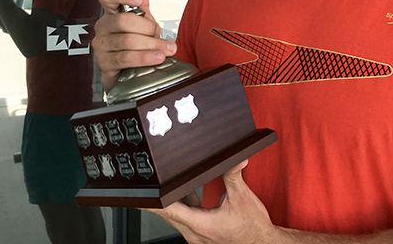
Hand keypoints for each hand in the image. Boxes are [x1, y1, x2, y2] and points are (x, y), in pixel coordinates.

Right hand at [92, 0, 176, 91]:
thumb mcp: (140, 21)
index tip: (140, 0)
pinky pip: (125, 58)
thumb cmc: (132, 44)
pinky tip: (157, 58)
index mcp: (111, 12)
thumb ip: (141, 2)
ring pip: (127, 41)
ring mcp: (102, 45)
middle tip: (159, 33)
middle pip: (124, 20)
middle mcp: (103, 26)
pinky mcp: (104, 64)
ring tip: (167, 49)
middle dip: (148, 28)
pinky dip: (145, 58)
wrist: (126, 72)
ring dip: (152, 45)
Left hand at [146, 161, 277, 243]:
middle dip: (158, 199)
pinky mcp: (203, 235)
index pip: (169, 210)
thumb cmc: (252, 227)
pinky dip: (185, 206)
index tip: (139, 195)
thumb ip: (234, 175)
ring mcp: (198, 237)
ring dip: (172, 201)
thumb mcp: (243, 197)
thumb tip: (236, 157)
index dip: (152, 202)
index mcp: (201, 224)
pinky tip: (189, 193)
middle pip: (168, 214)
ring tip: (166, 184)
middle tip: (147, 184)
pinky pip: (186, 219)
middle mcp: (195, 234)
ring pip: (177, 216)